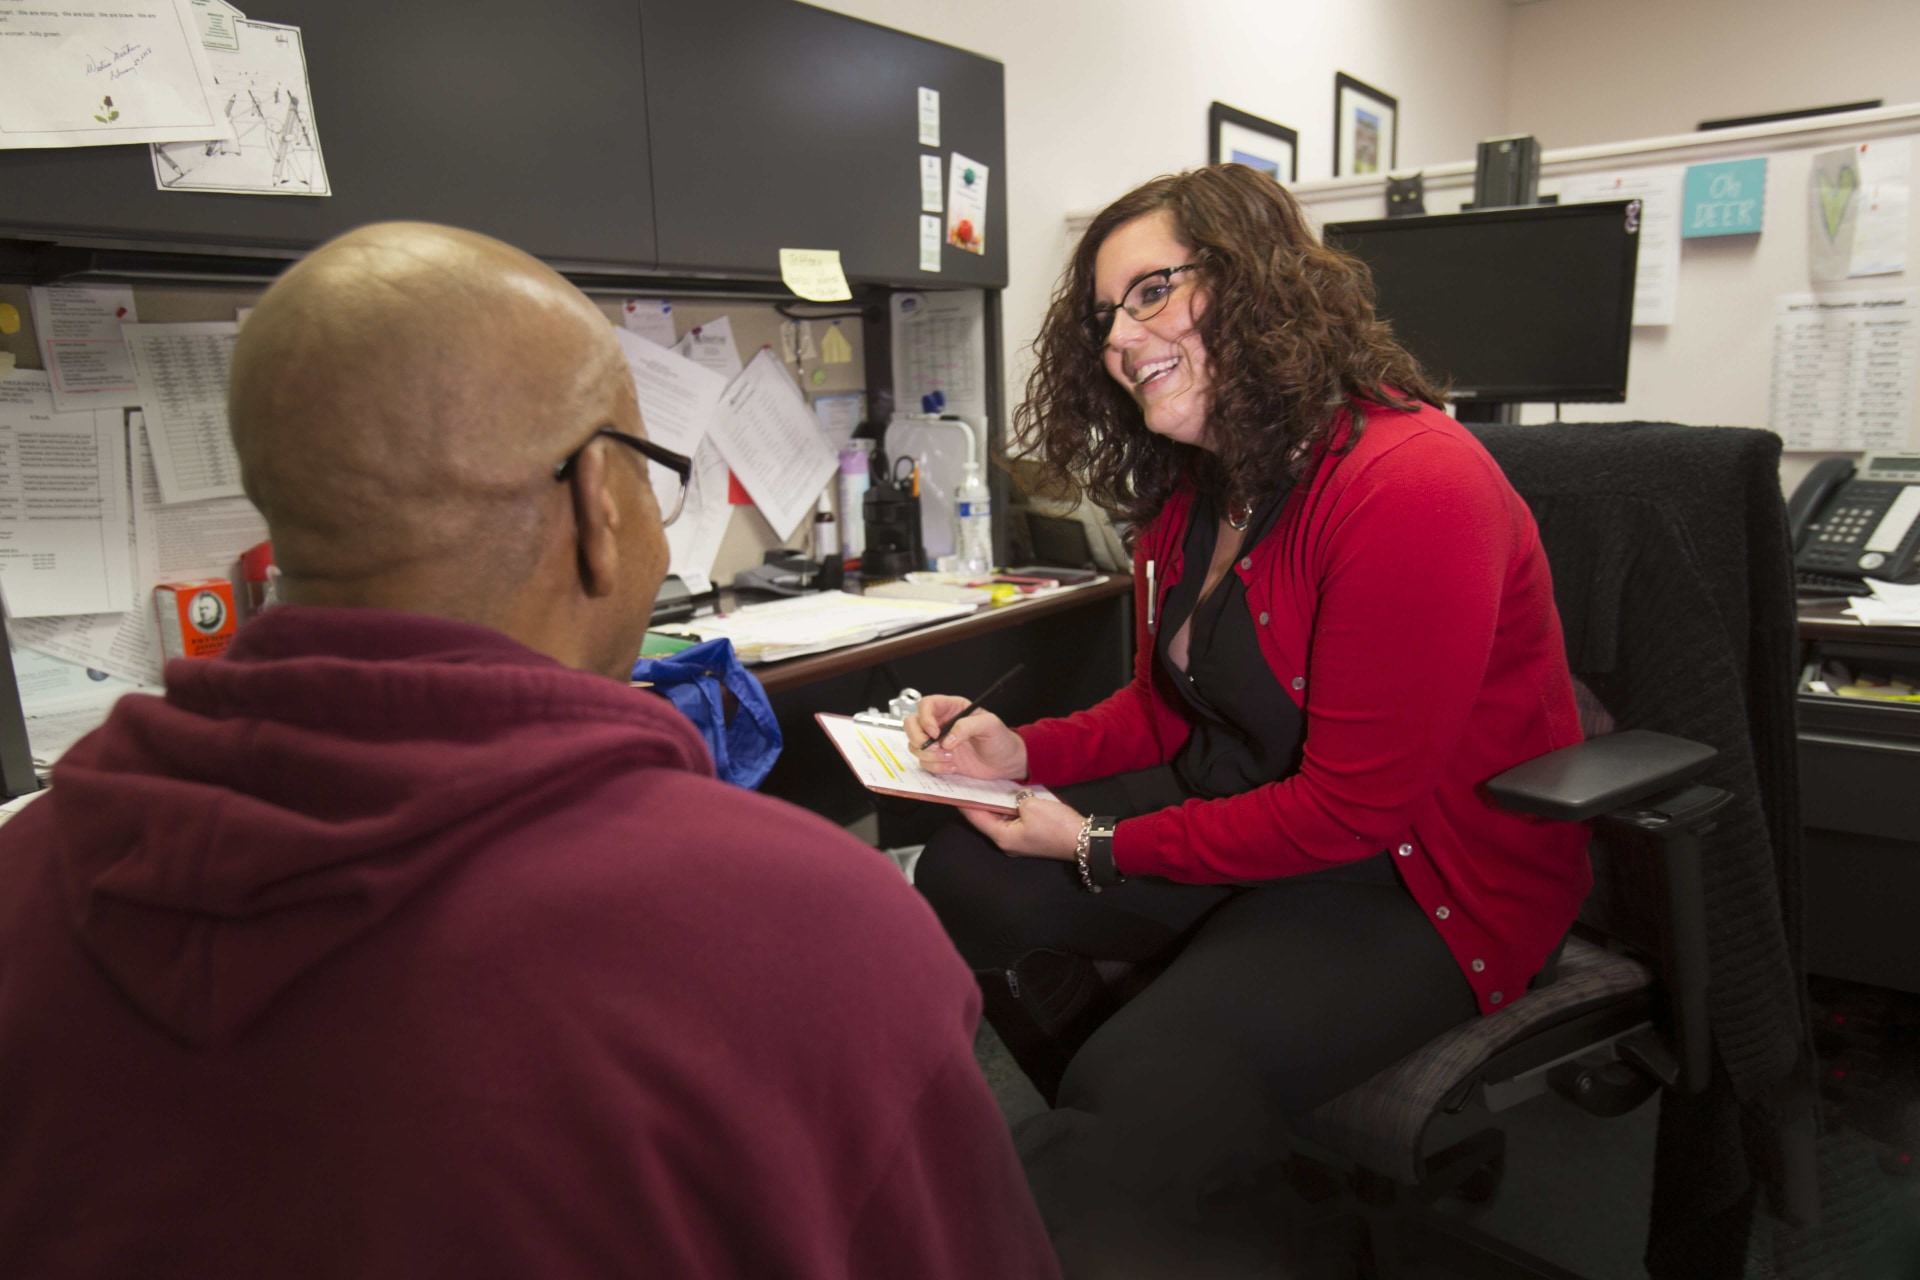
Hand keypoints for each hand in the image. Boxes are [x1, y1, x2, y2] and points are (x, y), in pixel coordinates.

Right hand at [907, 693, 1028, 780]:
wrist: (1005, 762)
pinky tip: (953, 766)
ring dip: (929, 756)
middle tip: (935, 748)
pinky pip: (924, 762)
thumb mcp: (990, 725)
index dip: (925, 718)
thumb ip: (967, 726)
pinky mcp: (938, 759)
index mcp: (952, 708)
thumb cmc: (1001, 739)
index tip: (934, 733)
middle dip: (918, 738)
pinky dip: (936, 767)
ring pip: (915, 745)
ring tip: (951, 758)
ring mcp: (938, 742)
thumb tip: (947, 738)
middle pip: (912, 724)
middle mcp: (941, 723)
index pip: (926, 705)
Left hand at [962, 794, 1082, 860]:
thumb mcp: (1032, 805)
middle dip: (979, 801)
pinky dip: (1009, 807)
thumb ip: (1015, 798)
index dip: (964, 802)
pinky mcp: (1030, 836)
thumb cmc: (1057, 826)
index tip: (954, 789)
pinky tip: (1009, 794)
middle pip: (987, 819)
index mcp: (1003, 837)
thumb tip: (1014, 798)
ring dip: (995, 803)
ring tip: (986, 784)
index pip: (976, 818)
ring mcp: (1019, 840)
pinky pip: (1014, 819)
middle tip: (970, 782)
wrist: (1083, 840)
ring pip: (1001, 818)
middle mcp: (1007, 841)